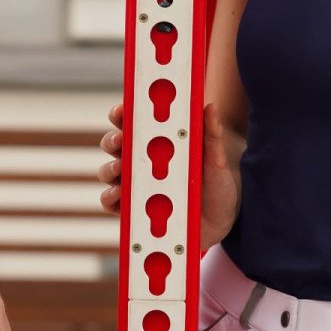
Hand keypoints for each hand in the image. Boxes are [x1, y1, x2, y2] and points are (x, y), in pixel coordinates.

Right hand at [98, 101, 239, 249]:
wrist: (221, 222)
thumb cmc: (216, 184)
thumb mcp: (216, 160)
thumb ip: (212, 135)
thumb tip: (210, 107)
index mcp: (157, 142)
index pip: (133, 122)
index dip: (123, 113)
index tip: (123, 109)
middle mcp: (141, 161)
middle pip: (114, 145)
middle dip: (113, 140)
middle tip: (121, 140)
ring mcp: (135, 185)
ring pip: (109, 172)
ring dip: (110, 168)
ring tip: (120, 169)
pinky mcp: (134, 210)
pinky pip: (112, 203)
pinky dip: (110, 198)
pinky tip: (118, 195)